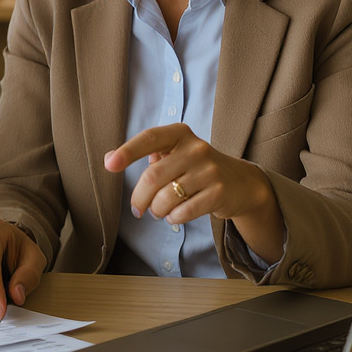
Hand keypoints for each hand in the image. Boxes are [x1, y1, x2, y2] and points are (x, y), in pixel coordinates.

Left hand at [104, 123, 283, 262]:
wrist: (242, 183)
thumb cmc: (197, 168)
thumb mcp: (176, 153)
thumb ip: (148, 154)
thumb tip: (110, 158)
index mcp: (180, 134)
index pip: (150, 138)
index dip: (128, 151)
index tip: (110, 165)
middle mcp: (196, 148)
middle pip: (153, 176)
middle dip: (139, 198)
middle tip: (136, 209)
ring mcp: (209, 171)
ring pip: (166, 197)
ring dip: (156, 210)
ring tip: (159, 211)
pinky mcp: (219, 193)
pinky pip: (183, 211)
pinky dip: (173, 218)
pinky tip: (175, 215)